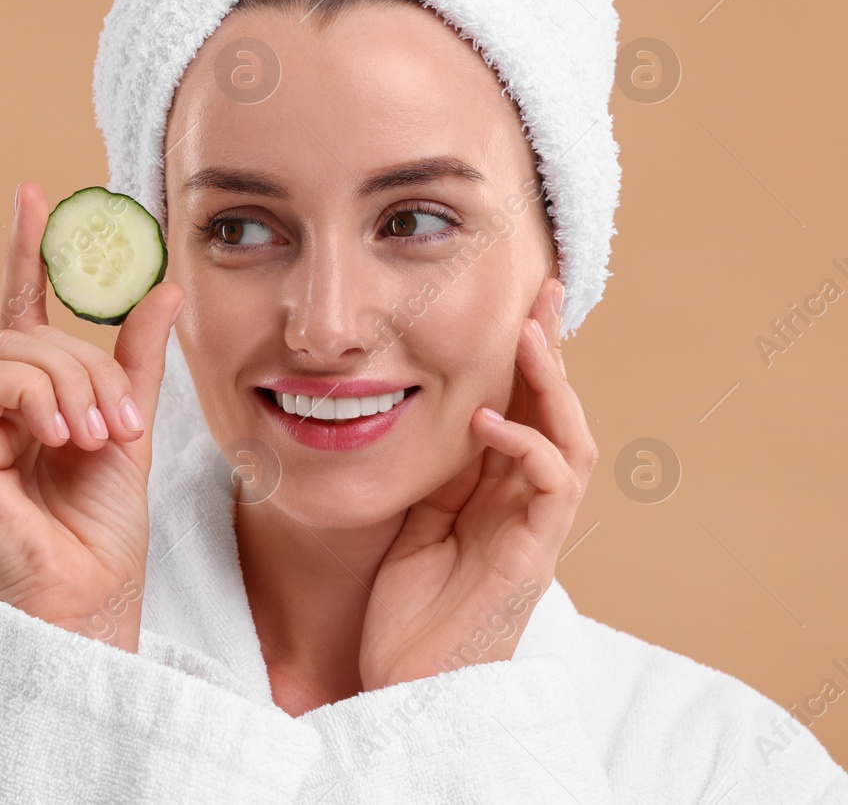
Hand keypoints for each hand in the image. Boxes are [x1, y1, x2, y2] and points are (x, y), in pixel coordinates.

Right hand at [0, 181, 183, 651]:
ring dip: (70, 383)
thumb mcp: (132, 425)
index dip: (24, 251)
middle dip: (86, 363)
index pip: (21, 307)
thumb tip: (164, 286)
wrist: (93, 597)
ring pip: (12, 351)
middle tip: (121, 420)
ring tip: (99, 436)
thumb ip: (137, 358)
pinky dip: (36, 395)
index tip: (31, 193)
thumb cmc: (105, 528)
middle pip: (29, 334)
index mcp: (33, 398)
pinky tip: (64, 434)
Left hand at [357, 276, 597, 690]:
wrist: (408, 685)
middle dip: (550, 351)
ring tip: (528, 336)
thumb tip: (429, 410)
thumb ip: (435, 471)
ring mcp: (534, 529)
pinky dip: (528, 447)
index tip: (516, 301)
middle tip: (541, 292)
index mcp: (495, 492)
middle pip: (555, 412)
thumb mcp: (413, 519)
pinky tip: (490, 423)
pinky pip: (550, 488)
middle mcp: (525, 504)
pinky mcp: (532, 555)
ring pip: (568, 440)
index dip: (522, 358)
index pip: (520, 409)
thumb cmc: (409, 611)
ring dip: (552, 386)